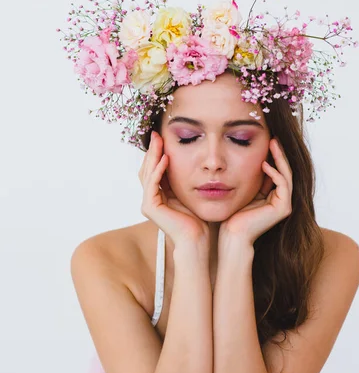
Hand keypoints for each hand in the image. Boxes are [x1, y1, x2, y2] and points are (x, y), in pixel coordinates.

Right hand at [139, 130, 209, 247]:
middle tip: (156, 133)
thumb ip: (183, 178)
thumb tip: (187, 158)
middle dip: (152, 150)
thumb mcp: (189, 192)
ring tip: (159, 141)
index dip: (156, 152)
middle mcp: (150, 198)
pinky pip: (152, 184)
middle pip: (147, 168)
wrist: (197, 239)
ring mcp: (148, 203)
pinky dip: (158, 170)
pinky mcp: (150, 207)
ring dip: (153, 156)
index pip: (153, 169)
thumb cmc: (197, 219)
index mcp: (158, 195)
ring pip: (147, 174)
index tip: (162, 136)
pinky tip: (165, 159)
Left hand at [219, 138, 292, 245]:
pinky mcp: (283, 208)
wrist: (232, 234)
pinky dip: (275, 172)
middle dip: (279, 153)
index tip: (266, 140)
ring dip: (279, 158)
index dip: (273, 155)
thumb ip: (252, 177)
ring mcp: (284, 204)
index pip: (277, 171)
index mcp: (273, 196)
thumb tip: (253, 158)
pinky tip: (264, 164)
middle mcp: (282, 200)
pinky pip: (283, 184)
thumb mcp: (244, 189)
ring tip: (272, 144)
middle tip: (273, 138)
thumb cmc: (233, 214)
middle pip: (284, 171)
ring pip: (286, 175)